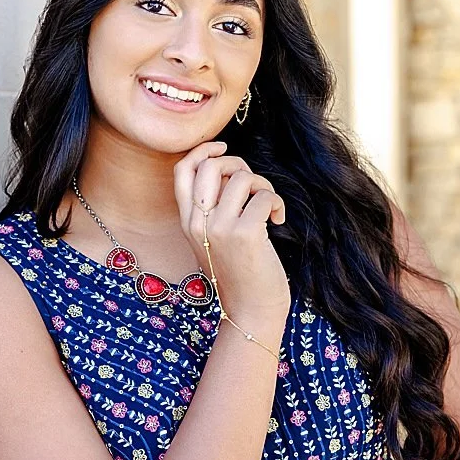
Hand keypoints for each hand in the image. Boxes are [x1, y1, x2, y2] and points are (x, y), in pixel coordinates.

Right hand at [173, 142, 290, 327]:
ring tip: (267, 207)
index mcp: (186, 221)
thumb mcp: (212, 240)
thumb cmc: (238, 272)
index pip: (182, 170)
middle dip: (239, 165)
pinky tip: (277, 221)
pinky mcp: (245, 234)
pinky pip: (264, 196)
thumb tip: (229, 173)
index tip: (223, 150)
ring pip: (242, 177)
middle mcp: (197, 222)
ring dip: (263, 186)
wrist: (250, 309)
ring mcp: (219, 228)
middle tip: (253, 187)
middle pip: (211, 165)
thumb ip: (212, 209)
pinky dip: (276, 204)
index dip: (203, 151)